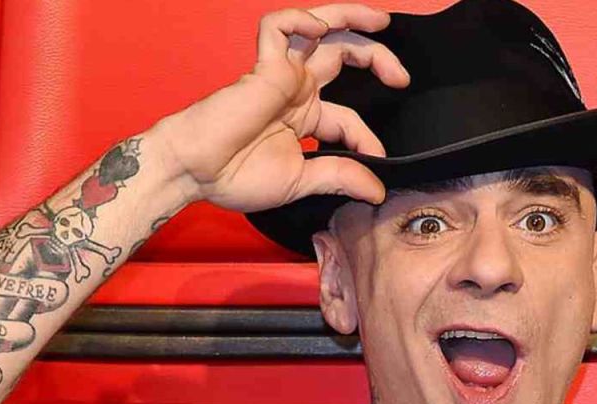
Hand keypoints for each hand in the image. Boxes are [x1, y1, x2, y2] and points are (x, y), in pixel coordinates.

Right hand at [156, 4, 409, 211]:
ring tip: (381, 22)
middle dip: (376, 58)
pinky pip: (278, 27)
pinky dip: (300, 19)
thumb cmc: (236, 176)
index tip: (376, 161)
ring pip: (320, 29)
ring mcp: (281, 74)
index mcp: (303, 116)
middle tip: (401, 78)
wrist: (195, 170)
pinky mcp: (263, 66)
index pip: (349, 117)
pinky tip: (318, 30)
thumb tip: (377, 192)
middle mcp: (296, 90)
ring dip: (352, 19)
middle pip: (343, 56)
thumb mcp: (300, 180)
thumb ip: (339, 178)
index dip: (368, 137)